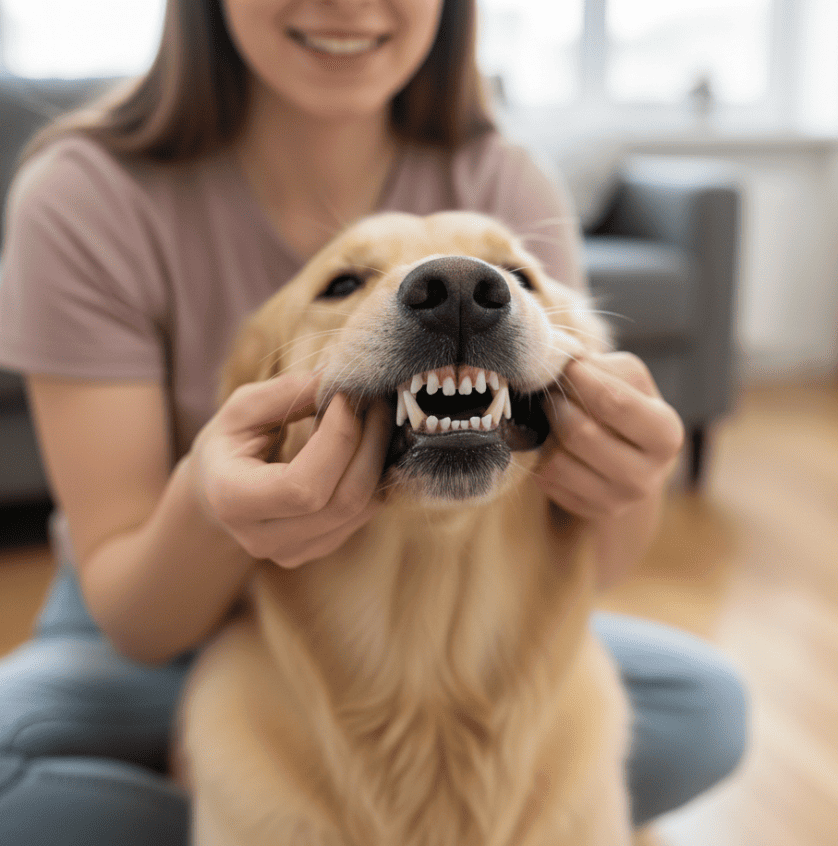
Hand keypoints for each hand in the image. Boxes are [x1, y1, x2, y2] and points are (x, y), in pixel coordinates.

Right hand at [188, 372, 391, 568]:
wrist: (216, 493)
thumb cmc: (229, 444)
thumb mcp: (240, 410)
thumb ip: (284, 393)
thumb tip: (335, 377)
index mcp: (232, 500)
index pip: (302, 485)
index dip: (337, 438)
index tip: (346, 396)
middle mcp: (263, 538)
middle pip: (343, 501)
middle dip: (370, 444)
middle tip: (376, 402)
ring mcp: (294, 551)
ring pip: (363, 510)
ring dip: (378, 457)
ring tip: (373, 418)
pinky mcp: (320, 548)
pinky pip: (366, 514)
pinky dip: (376, 474)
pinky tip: (368, 444)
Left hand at [536, 352, 683, 520]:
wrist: (631, 458)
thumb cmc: (626, 408)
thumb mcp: (627, 379)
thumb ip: (601, 369)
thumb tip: (564, 369)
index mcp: (666, 434)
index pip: (615, 403)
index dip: (582, 380)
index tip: (567, 369)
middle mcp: (648, 476)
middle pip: (581, 434)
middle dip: (557, 406)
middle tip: (550, 393)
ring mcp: (620, 500)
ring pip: (558, 461)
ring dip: (545, 433)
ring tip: (551, 419)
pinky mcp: (591, 512)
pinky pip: (548, 480)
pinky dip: (542, 457)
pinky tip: (553, 445)